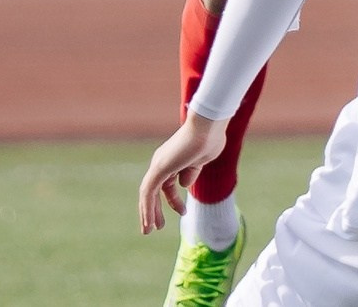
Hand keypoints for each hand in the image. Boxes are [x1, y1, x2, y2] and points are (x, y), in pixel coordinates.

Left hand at [136, 114, 226, 234]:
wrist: (209, 126)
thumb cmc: (210, 139)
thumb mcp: (201, 161)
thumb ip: (191, 173)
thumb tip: (183, 184)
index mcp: (172, 160)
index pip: (166, 185)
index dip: (173, 201)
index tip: (182, 213)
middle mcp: (162, 162)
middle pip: (153, 191)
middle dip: (154, 210)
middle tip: (155, 228)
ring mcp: (159, 164)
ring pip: (148, 194)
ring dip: (147, 213)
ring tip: (149, 230)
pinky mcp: (159, 168)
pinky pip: (149, 193)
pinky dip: (148, 209)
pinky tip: (150, 222)